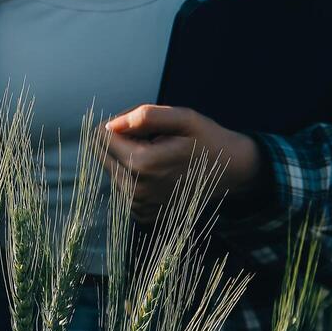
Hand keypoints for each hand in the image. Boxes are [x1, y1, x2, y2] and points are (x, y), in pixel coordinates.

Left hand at [101, 104, 264, 223]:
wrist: (230, 173)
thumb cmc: (206, 141)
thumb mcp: (183, 118)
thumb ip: (144, 116)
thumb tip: (109, 124)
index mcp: (142, 165)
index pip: (101, 136)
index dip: (122, 122)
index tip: (146, 125)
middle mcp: (135, 191)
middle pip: (102, 154)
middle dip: (122, 140)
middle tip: (154, 138)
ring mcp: (137, 206)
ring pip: (111, 169)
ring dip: (128, 157)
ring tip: (160, 155)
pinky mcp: (140, 214)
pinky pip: (122, 186)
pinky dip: (134, 175)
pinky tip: (159, 172)